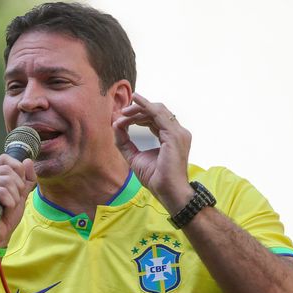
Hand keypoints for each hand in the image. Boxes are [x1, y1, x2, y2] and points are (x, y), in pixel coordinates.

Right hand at [0, 153, 35, 246]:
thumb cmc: (4, 217)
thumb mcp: (20, 195)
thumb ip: (26, 179)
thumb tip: (28, 161)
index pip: (5, 159)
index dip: (17, 170)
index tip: (17, 188)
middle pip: (8, 170)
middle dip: (17, 188)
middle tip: (10, 202)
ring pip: (6, 180)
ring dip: (13, 198)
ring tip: (5, 207)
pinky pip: (1, 191)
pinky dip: (8, 202)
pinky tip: (1, 210)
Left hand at [113, 93, 193, 211]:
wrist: (167, 190)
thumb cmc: (155, 178)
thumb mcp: (134, 156)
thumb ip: (124, 142)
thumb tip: (115, 126)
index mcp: (170, 136)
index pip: (154, 119)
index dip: (137, 116)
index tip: (121, 118)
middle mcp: (177, 132)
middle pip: (156, 112)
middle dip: (137, 110)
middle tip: (120, 113)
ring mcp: (177, 132)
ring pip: (157, 110)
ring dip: (138, 109)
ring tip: (123, 112)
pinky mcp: (174, 135)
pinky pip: (158, 114)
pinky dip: (145, 107)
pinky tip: (135, 101)